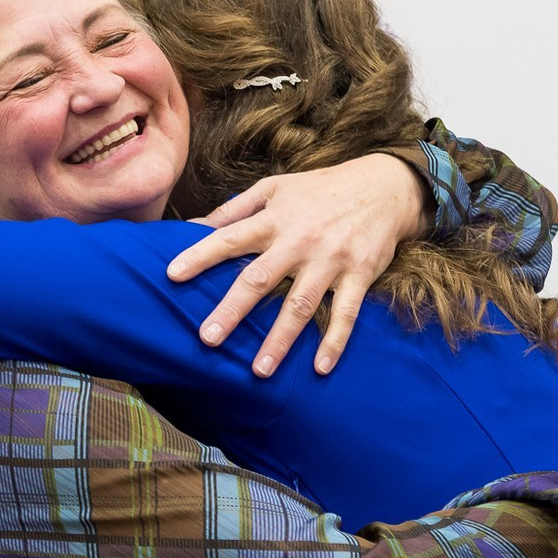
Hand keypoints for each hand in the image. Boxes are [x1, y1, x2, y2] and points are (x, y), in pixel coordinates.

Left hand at [165, 153, 424, 376]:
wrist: (386, 186)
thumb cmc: (322, 189)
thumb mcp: (276, 188)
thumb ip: (234, 208)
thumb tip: (193, 224)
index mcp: (274, 219)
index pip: (229, 238)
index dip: (200, 255)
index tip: (172, 276)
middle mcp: (299, 241)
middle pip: (260, 279)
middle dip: (232, 310)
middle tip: (207, 340)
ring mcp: (330, 260)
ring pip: (300, 305)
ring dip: (280, 339)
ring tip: (258, 371)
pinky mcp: (359, 275)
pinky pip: (346, 313)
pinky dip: (334, 341)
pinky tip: (320, 368)